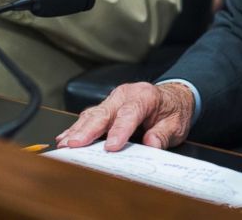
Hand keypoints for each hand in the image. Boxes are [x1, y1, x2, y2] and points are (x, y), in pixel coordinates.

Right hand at [56, 82, 194, 151]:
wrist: (173, 98)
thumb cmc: (173, 111)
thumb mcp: (176, 124)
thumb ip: (163, 134)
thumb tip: (151, 144)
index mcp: (146, 96)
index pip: (130, 113)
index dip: (120, 130)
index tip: (111, 146)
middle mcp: (126, 95)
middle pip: (105, 112)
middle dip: (88, 129)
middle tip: (75, 144)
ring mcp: (113, 99)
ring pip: (93, 114)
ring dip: (78, 130)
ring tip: (65, 144)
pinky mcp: (106, 107)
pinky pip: (89, 116)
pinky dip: (77, 128)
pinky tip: (65, 138)